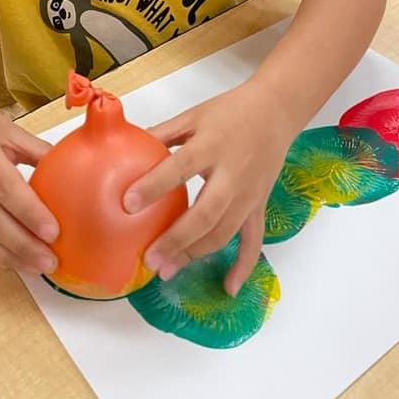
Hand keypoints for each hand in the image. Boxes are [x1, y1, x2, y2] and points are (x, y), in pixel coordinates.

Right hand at [0, 99, 59, 272]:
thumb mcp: (7, 130)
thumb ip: (37, 151)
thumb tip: (74, 169)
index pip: (6, 187)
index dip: (30, 213)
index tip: (53, 232)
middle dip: (22, 244)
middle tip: (49, 260)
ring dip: (3, 258)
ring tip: (32, 267)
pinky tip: (3, 263)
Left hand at [123, 80, 295, 295]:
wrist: (276, 110)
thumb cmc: (230, 111)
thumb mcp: (193, 115)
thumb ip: (161, 134)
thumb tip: (122, 146)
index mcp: (212, 144)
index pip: (181, 167)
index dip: (154, 186)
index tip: (127, 204)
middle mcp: (233, 173)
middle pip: (206, 212)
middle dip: (177, 239)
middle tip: (149, 258)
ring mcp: (249, 193)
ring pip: (225, 231)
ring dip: (196, 254)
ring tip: (167, 270)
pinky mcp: (259, 205)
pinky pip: (253, 239)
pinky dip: (243, 265)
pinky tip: (228, 288)